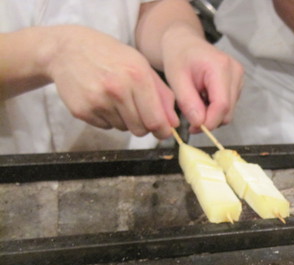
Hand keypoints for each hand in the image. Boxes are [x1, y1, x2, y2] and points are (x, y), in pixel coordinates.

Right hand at [46, 25, 178, 138]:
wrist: (67, 50)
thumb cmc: (110, 57)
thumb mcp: (141, 66)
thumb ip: (162, 95)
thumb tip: (173, 123)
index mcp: (137, 76)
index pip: (156, 121)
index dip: (163, 131)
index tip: (164, 132)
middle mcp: (117, 89)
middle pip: (141, 130)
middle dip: (144, 126)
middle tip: (138, 111)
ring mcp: (97, 101)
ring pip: (123, 129)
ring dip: (124, 120)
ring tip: (115, 99)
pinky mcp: (82, 111)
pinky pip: (106, 127)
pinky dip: (107, 118)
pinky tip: (101, 100)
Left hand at [161, 26, 243, 132]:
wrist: (185, 43)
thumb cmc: (178, 57)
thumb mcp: (176, 79)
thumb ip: (188, 102)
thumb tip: (199, 124)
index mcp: (220, 67)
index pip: (222, 104)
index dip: (210, 122)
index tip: (194, 129)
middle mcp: (235, 72)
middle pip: (228, 111)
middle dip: (209, 120)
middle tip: (190, 119)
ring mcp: (239, 78)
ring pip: (229, 111)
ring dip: (212, 115)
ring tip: (195, 103)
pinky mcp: (238, 83)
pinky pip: (229, 106)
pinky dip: (215, 109)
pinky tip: (203, 99)